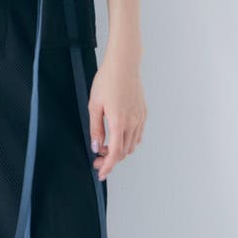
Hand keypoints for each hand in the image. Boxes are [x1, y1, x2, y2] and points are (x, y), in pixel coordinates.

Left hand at [88, 54, 146, 180]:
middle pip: (123, 152)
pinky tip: (119, 137)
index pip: (114, 154)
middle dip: (110, 159)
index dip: (107, 166)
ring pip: (131, 145)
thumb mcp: (94, 105)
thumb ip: (95, 128)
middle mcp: (132, 123)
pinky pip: (138, 134)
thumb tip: (95, 146)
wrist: (123, 64)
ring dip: (119, 151)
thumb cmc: (107, 80)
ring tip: (105, 147)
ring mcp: (139, 118)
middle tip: (97, 159)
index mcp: (119, 123)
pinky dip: (129, 141)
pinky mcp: (143, 113)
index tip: (101, 173)